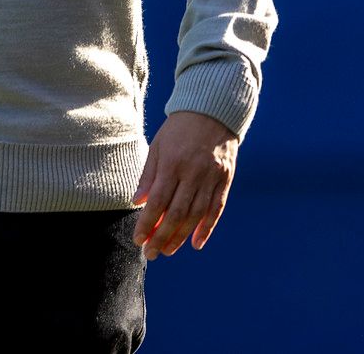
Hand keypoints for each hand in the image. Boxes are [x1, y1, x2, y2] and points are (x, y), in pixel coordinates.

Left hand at [131, 111, 238, 258]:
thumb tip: (138, 202)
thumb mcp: (158, 146)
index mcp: (173, 163)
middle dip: (161, 236)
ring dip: (181, 237)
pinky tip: (196, 243)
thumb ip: (149, 176)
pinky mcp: (225, 180)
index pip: (158, 201)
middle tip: (151, 254)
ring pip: (196, 215)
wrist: (212, 110)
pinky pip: (216, 209)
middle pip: (176, 213)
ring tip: (167, 251)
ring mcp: (212, 177)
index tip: (138, 240)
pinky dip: (207, 228)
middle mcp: (193, 172)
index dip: (147, 223)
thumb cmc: (179, 129)